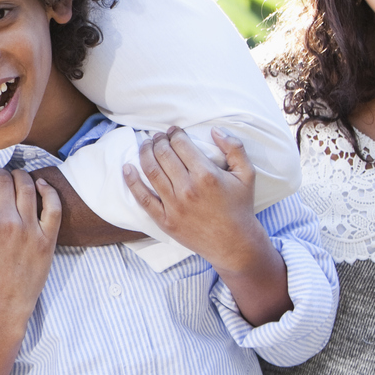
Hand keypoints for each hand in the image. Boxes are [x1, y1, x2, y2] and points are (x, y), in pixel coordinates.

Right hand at [0, 170, 58, 374]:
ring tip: (15, 177)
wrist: (3, 302)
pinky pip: (53, 206)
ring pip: (27, 187)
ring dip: (20, 176)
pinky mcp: (47, 238)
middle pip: (4, 181)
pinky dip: (49, 190)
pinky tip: (41, 184)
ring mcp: (30, 229)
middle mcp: (8, 222)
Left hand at [121, 128, 258, 262]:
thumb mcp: (247, 174)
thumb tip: (214, 130)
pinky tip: (127, 168)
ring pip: (151, 171)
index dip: (175, 133)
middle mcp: (188, 189)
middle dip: (159, 140)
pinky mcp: (165, 220)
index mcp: (207, 175)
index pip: (181, 144)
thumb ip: (235, 148)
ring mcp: (174, 206)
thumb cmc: (240, 207)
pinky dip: (133, 181)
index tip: (174, 131)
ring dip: (145, 153)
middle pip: (164, 154)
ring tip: (146, 145)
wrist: (234, 244)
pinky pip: (143, 198)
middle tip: (159, 136)